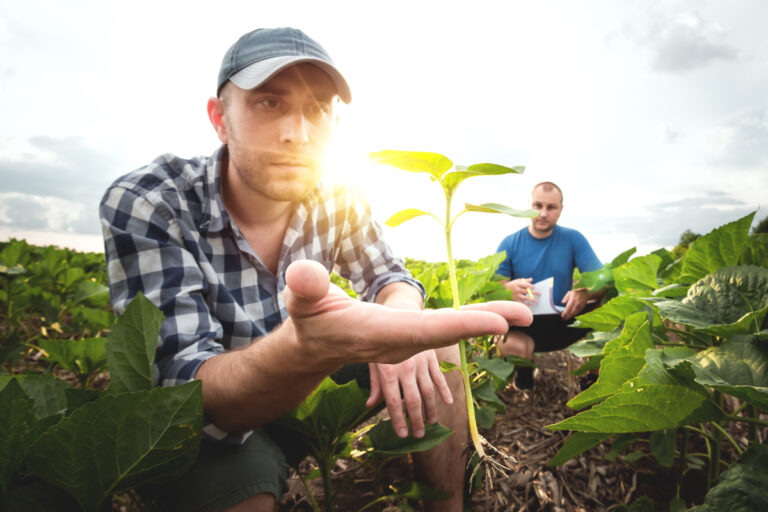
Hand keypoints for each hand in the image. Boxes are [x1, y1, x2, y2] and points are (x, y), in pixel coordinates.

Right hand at [284, 260, 532, 366]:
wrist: (315, 347)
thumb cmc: (308, 320)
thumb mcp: (302, 300)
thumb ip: (305, 287)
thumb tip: (305, 273)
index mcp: (376, 334)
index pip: (423, 330)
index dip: (460, 325)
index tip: (496, 322)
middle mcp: (398, 344)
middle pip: (446, 334)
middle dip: (484, 323)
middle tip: (524, 314)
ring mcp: (406, 344)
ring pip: (451, 332)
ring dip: (485, 321)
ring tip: (521, 311)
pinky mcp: (411, 339)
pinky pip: (446, 329)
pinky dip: (472, 321)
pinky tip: (496, 314)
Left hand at [367, 350, 451, 438]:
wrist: (399, 315)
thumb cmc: (382, 343)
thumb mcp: (374, 362)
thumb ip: (375, 385)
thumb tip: (369, 406)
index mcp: (388, 371)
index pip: (393, 400)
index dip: (398, 419)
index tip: (402, 434)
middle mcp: (405, 368)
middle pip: (413, 400)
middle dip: (416, 420)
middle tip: (418, 435)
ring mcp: (420, 363)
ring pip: (428, 391)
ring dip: (430, 409)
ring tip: (431, 423)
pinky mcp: (431, 358)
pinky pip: (439, 376)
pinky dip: (444, 390)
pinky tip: (448, 403)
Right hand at [503, 277, 538, 303]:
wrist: (503, 290)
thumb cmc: (512, 284)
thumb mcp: (518, 281)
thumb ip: (525, 280)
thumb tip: (532, 279)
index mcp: (518, 284)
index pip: (526, 285)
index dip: (530, 286)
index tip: (534, 287)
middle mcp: (517, 289)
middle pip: (527, 291)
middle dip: (534, 293)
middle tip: (539, 294)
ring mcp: (516, 295)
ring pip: (525, 298)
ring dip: (531, 300)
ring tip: (536, 301)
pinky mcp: (515, 299)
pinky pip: (521, 302)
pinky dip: (526, 304)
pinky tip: (530, 305)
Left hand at [561, 288, 587, 319]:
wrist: (585, 293)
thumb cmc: (576, 293)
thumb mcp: (570, 293)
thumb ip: (565, 297)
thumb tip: (562, 302)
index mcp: (573, 299)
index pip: (568, 307)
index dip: (565, 312)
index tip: (562, 315)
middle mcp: (577, 303)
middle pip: (572, 311)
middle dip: (567, 316)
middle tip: (563, 319)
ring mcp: (580, 305)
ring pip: (575, 312)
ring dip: (571, 316)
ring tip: (566, 318)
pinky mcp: (582, 307)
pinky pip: (578, 312)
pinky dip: (575, 315)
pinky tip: (571, 316)